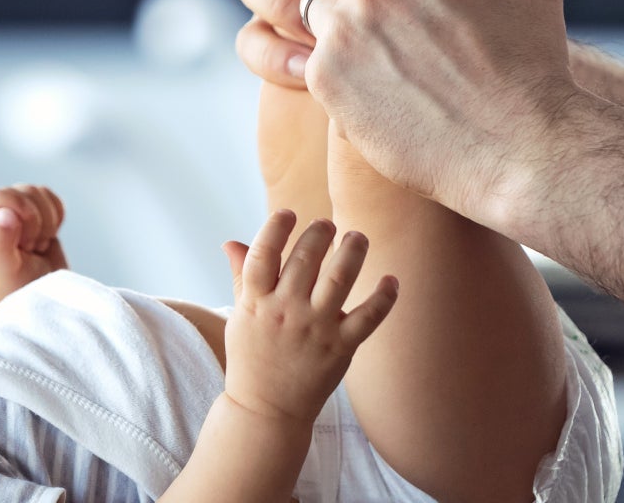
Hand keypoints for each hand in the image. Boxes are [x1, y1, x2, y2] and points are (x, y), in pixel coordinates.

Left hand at [0, 184, 69, 308]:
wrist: (40, 305)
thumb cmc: (14, 295)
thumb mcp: (2, 273)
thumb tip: (5, 212)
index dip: (9, 206)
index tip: (25, 232)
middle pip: (15, 193)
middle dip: (33, 219)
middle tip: (29, 249)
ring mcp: (13, 214)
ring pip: (34, 192)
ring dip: (45, 220)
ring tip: (36, 247)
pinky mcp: (35, 214)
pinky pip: (49, 198)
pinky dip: (56, 216)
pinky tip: (47, 238)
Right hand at [220, 210, 397, 424]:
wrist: (266, 411)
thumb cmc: (251, 358)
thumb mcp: (239, 316)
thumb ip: (241, 276)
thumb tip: (232, 242)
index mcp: (256, 302)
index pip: (263, 254)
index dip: (276, 228)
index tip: (288, 213)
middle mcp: (285, 312)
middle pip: (305, 260)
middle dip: (319, 233)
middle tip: (328, 224)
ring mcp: (315, 329)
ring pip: (339, 279)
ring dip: (352, 251)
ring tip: (357, 237)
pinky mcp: (340, 348)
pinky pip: (368, 317)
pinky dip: (383, 297)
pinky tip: (391, 280)